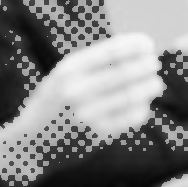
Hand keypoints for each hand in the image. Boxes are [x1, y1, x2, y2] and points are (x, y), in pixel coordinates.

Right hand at [0, 34, 162, 186]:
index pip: (111, 50)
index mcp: (68, 69)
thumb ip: (92, 64)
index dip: (135, 45)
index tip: (148, 43)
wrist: (31, 143)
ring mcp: (87, 113)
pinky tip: (143, 107)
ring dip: (149, 87)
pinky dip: (141, 111)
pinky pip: (128, 119)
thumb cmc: (53, 103)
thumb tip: (133, 50)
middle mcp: (77, 89)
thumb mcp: (62, 76)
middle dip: (146, 66)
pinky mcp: (97, 134)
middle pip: (124, 73)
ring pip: (131, 96)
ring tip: (156, 84)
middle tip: (155, 63)